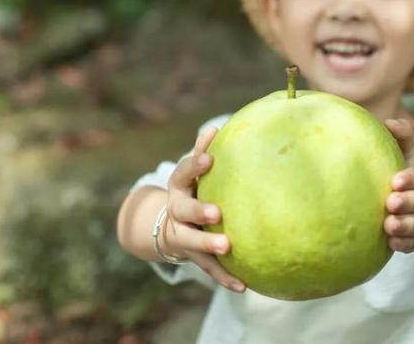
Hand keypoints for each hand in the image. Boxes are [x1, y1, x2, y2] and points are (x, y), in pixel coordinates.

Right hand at [163, 127, 245, 292]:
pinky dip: (224, 278)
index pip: (184, 173)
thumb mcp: (193, 172)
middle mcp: (177, 211)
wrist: (170, 227)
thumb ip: (202, 152)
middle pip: (184, 211)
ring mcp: (183, 236)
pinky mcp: (193, 256)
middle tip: (217, 212)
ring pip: (192, 242)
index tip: (209, 159)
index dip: (195, 165)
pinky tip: (243, 286)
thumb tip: (216, 127)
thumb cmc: (193, 191)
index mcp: (178, 186)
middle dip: (199, 211)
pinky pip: (209, 268)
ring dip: (209, 245)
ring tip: (226, 247)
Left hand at [382, 119, 413, 254]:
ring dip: (405, 225)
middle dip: (408, 202)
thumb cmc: (413, 178)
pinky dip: (404, 244)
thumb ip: (405, 138)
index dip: (411, 178)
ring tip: (389, 225)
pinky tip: (391, 244)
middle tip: (390, 202)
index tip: (395, 180)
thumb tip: (388, 122)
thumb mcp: (413, 157)